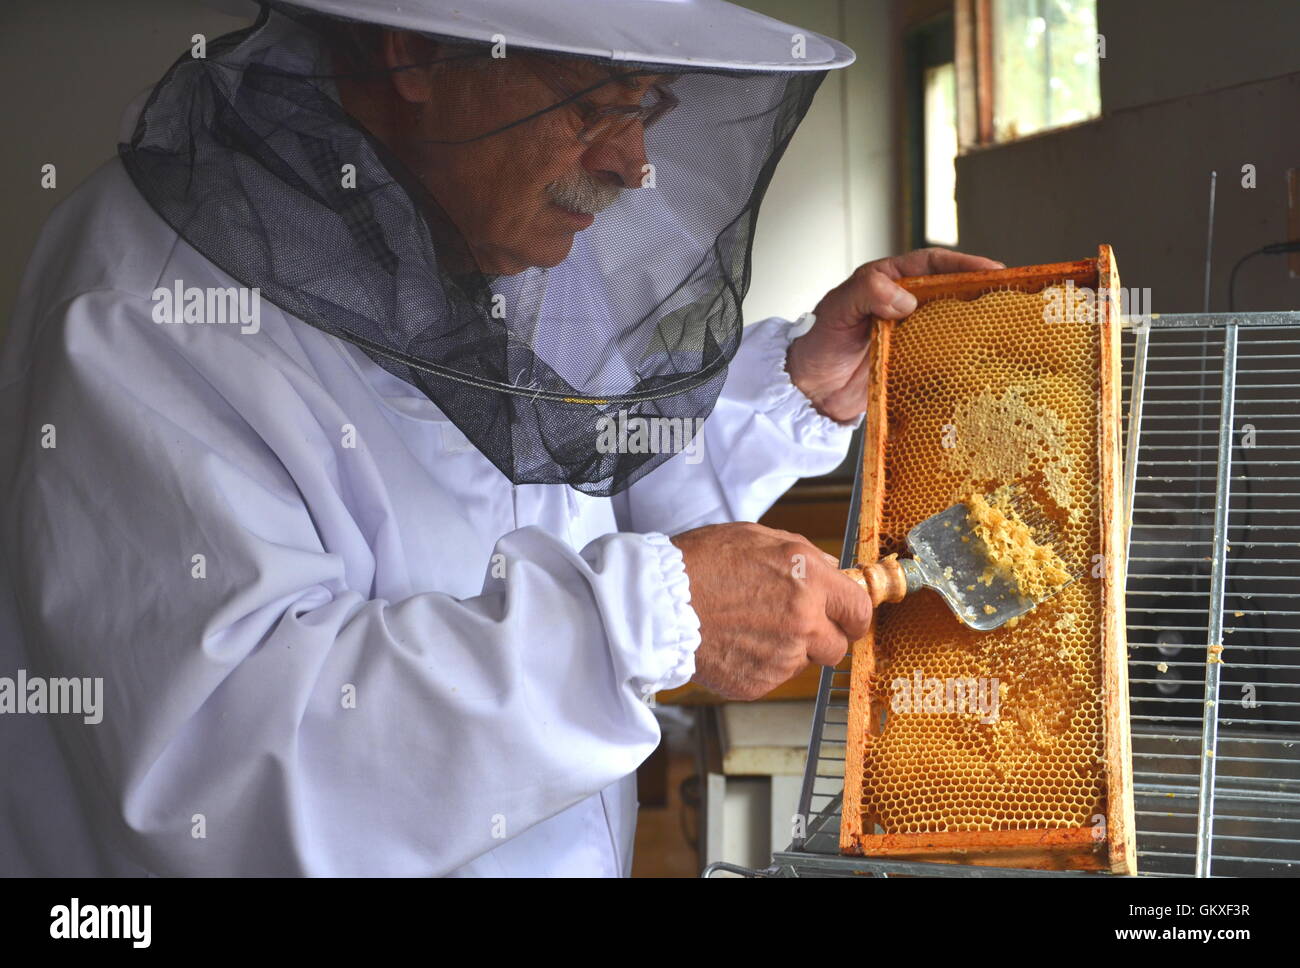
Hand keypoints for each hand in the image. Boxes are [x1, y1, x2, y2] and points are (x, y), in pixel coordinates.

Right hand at [671, 522, 872, 700]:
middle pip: (837, 646)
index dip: (854, 616)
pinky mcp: (758, 683)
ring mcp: (782, 657)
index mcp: (809, 580)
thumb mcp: (758, 538)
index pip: (859, 610)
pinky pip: (773, 678)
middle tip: (793, 626)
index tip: (848, 619)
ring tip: (750, 628)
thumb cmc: (700, 563)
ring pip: (803, 663)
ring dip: (787, 650)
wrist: (657, 601)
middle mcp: (803, 621)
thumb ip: (804, 556)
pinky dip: (759, 665)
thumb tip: (833, 573)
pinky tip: (735, 643)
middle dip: (822, 638)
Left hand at [786, 248, 1004, 421]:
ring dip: (977, 323)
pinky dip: (963, 356)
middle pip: (949, 291)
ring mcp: (909, 335)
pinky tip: (983, 360)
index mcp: (886, 282)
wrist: (808, 393)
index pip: (931, 264)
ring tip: (1007, 325)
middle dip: (981, 290)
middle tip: (1012, 295)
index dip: (963, 264)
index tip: (991, 270)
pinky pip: (942, 356)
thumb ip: (867, 293)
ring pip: (951, 322)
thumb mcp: (837, 310)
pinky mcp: (912, 364)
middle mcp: (902, 306)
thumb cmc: (817, 346)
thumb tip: (906, 298)